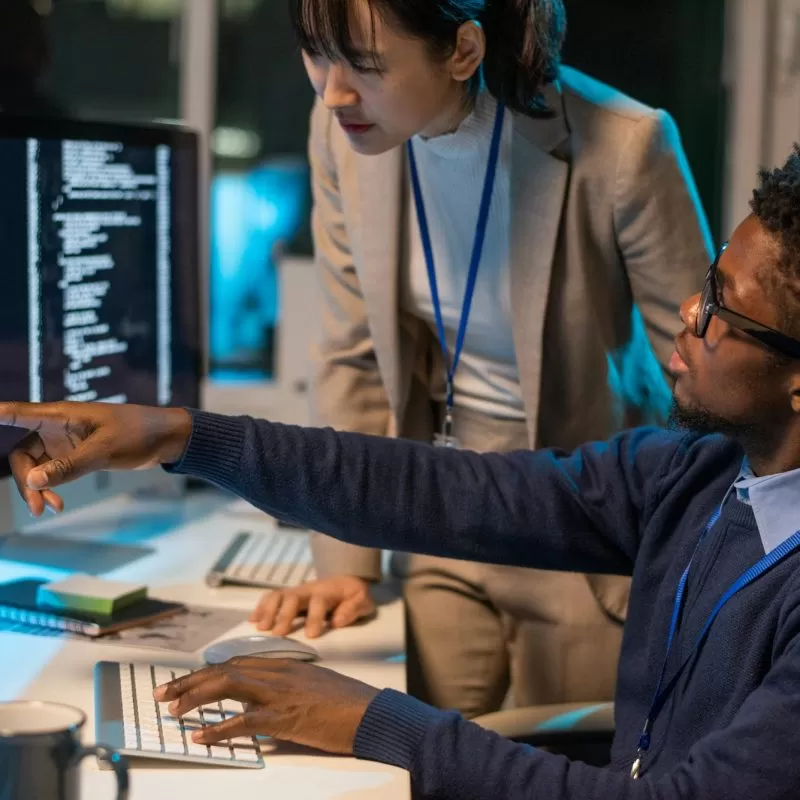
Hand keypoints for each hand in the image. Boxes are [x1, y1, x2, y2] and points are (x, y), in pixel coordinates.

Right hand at [0, 401, 191, 516]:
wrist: (165, 438)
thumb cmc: (137, 433)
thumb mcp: (103, 451)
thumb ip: (68, 466)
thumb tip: (33, 481)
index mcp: (62, 415)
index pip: (20, 413)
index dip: (1, 415)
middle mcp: (58, 426)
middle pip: (23, 453)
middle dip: (27, 480)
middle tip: (38, 507)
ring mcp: (66, 442)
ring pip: (37, 467)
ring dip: (39, 488)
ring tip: (52, 508)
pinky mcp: (76, 454)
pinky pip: (53, 472)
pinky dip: (52, 487)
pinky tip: (58, 504)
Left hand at [153, 657, 378, 753]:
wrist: (370, 712)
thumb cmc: (344, 703)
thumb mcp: (310, 688)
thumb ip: (282, 690)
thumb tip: (255, 707)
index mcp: (282, 666)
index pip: (234, 664)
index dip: (204, 673)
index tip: (182, 683)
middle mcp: (277, 674)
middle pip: (224, 671)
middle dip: (189, 681)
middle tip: (163, 694)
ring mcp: (280, 693)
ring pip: (229, 686)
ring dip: (196, 697)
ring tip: (173, 710)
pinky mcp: (285, 718)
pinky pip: (244, 721)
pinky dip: (219, 728)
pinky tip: (201, 735)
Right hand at [250, 575, 376, 637]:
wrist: (345, 579)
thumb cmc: (353, 594)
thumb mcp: (363, 600)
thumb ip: (353, 608)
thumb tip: (337, 621)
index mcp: (328, 591)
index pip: (319, 601)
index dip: (315, 617)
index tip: (311, 636)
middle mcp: (308, 590)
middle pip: (292, 597)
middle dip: (284, 614)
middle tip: (278, 633)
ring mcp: (296, 592)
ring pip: (278, 595)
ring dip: (268, 610)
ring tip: (260, 628)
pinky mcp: (288, 596)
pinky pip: (271, 598)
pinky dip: (260, 608)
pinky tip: (252, 621)